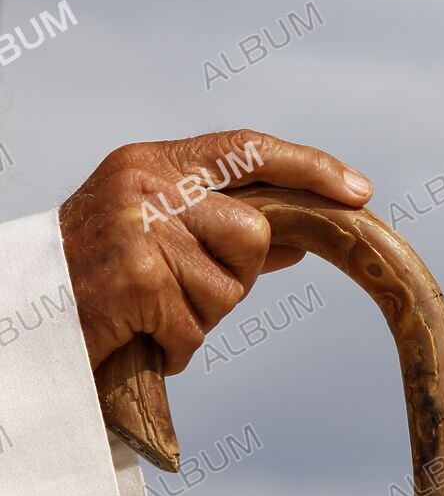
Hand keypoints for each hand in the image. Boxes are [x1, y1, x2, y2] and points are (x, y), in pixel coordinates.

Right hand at [59, 129, 371, 373]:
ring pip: (228, 288)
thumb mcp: (163, 236)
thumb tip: (301, 239)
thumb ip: (227, 229)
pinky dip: (174, 346)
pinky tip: (138, 335)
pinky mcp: (134, 278)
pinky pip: (194, 327)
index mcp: (156, 165)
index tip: (358, 192)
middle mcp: (146, 185)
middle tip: (180, 289)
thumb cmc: (100, 278)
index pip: (249, 149)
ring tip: (150, 312)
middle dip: (233, 276)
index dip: (311, 168)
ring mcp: (138, 228)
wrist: (22, 319)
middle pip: (253, 234)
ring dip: (198, 317)